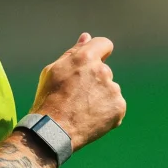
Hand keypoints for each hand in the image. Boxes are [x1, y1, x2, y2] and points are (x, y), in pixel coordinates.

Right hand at [30, 33, 126, 151]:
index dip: (98, 51)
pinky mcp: (119, 107)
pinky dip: (105, 110)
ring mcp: (113, 90)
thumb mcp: (52, 71)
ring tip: (81, 108)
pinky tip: (89, 117)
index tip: (92, 62)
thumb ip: (73, 53)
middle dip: (93, 79)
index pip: (104, 44)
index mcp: (85, 58)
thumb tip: (86, 37)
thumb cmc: (48, 98)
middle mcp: (103, 71)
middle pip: (103, 70)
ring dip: (99, 95)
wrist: (53, 130)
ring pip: (109, 89)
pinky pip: (114, 105)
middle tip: (75, 95)